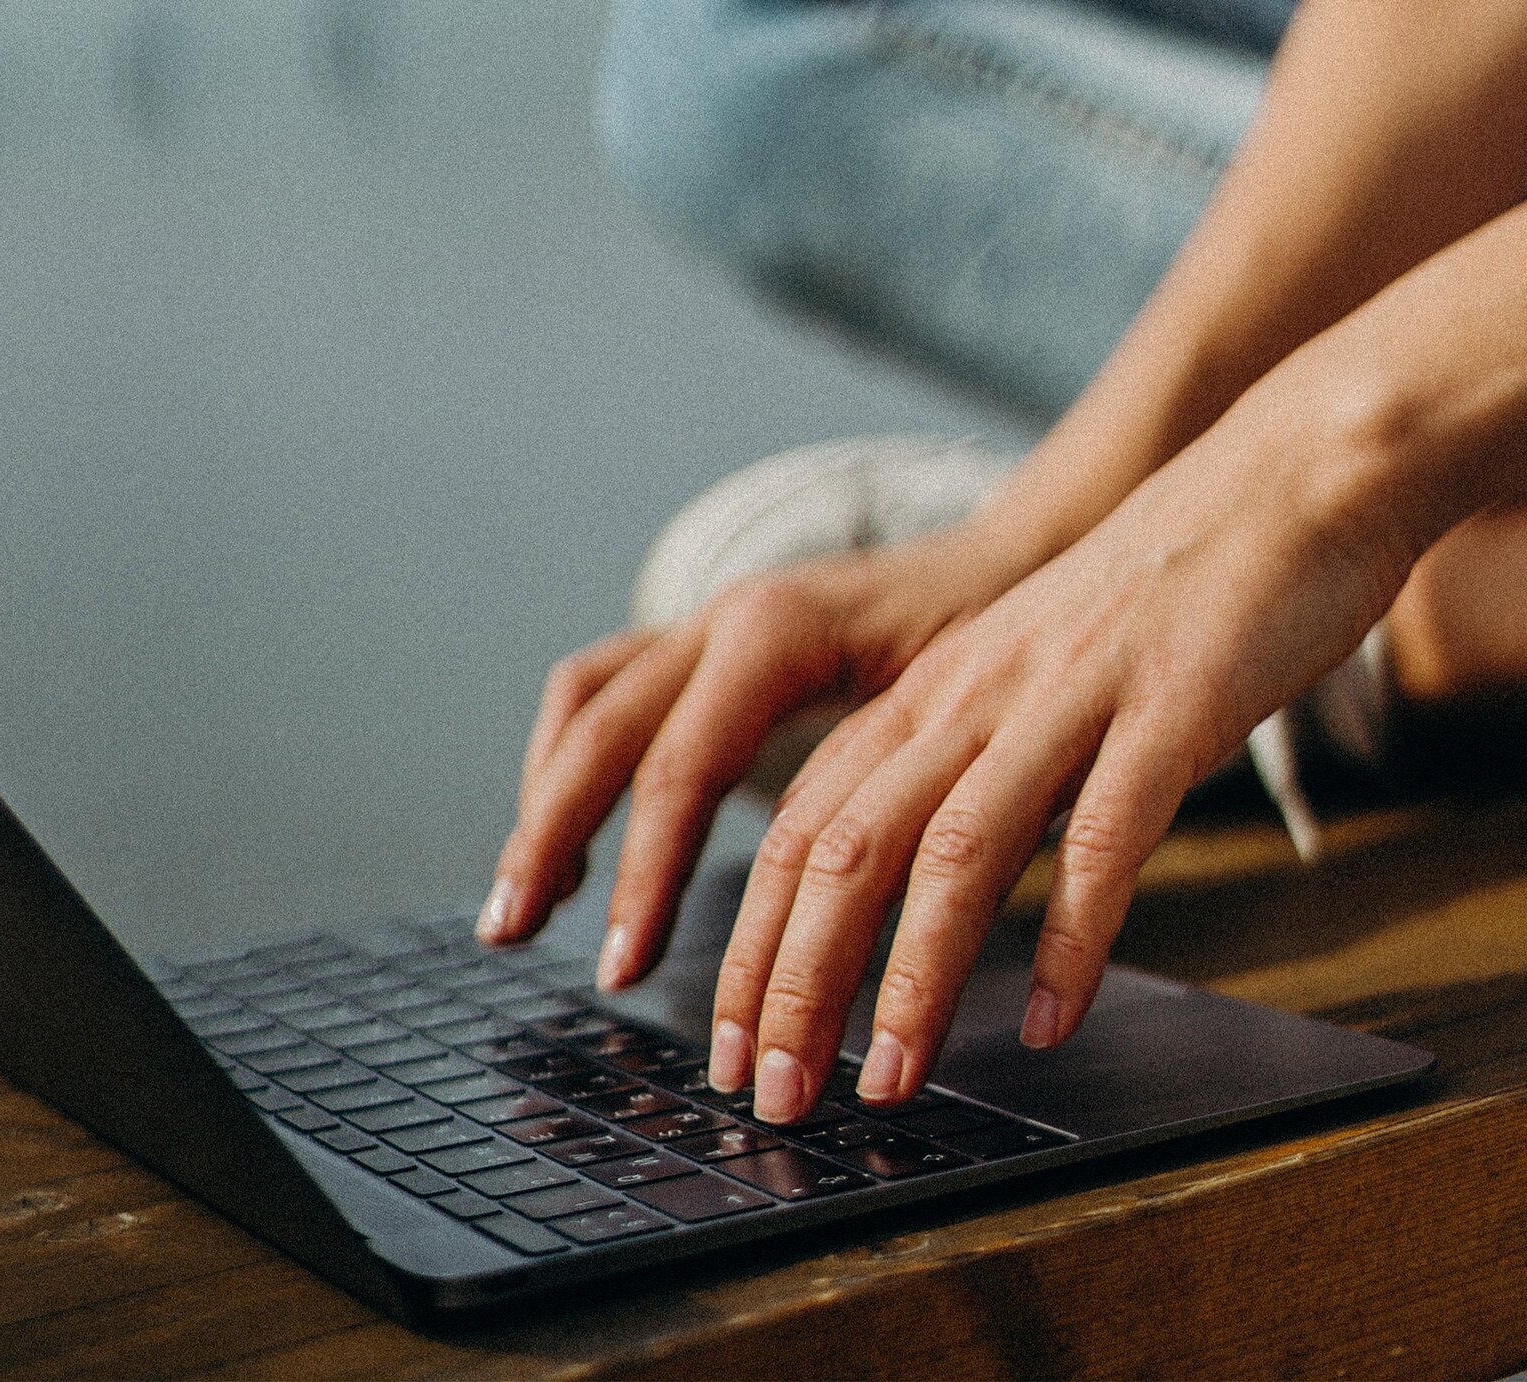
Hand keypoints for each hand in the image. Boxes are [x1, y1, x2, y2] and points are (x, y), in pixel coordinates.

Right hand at [480, 520, 1035, 975]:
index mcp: (781, 632)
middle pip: (604, 731)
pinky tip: (575, 841)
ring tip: (525, 903)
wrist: (1011, 555)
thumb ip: (899, 784)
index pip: (682, 765)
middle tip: (515, 935)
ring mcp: (710, 623)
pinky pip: (606, 691)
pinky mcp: (708, 641)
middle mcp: (728, 618)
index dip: (645, 873)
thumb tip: (857, 907)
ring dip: (543, 800)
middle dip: (548, 837)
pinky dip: (571, 764)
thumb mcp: (960, 702)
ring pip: (587, 702)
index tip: (627, 965)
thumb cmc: (1002, 630)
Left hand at [706, 422, 1412, 1122]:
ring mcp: (1069, 695)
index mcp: (931, 693)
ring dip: (909, 977)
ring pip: (954, 847)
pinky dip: (1074, 934)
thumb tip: (911, 897)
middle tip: (772, 1094)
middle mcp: (975, 693)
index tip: (734, 1050)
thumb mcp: (1029, 678)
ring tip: (888, 1081)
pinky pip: (1109, 832)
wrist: (1285, 480)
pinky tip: (1051, 1016)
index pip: (802, 832)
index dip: (754, 949)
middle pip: (844, 847)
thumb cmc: (1159, 598)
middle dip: (791, 982)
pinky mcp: (1171, 704)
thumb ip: (969, 767)